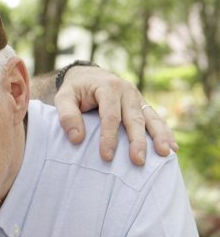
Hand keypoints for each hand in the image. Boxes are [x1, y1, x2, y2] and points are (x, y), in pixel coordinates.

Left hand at [55, 66, 177, 164]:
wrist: (87, 76)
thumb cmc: (74, 90)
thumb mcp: (63, 98)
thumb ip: (67, 116)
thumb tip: (77, 139)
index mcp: (108, 87)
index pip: (110, 116)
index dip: (109, 137)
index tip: (106, 157)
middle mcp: (127, 91)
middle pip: (134, 118)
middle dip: (137, 141)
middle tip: (138, 161)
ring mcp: (137, 98)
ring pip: (150, 118)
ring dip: (159, 136)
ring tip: (165, 153)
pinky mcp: (142, 105)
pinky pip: (155, 119)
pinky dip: (165, 132)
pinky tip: (172, 148)